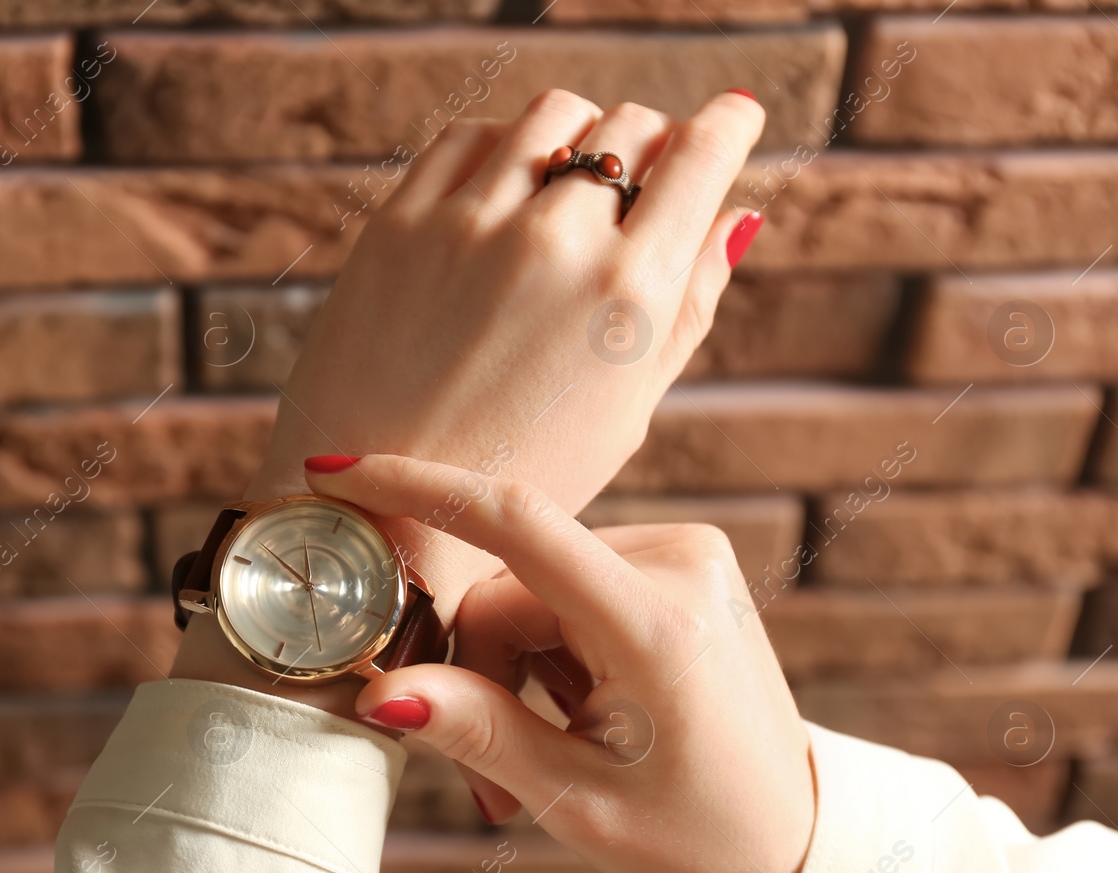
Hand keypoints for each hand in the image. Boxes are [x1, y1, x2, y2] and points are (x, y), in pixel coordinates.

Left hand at [246, 88, 766, 615]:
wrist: (382, 511)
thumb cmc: (520, 477)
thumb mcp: (626, 411)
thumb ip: (687, 307)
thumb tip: (736, 218)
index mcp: (627, 297)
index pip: (700, 156)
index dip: (728, 126)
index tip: (732, 118)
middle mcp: (555, 244)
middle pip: (631, 126)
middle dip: (652, 143)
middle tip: (641, 181)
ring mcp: (470, 226)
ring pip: (552, 116)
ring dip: (577, 136)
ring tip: (570, 185)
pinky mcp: (401, 223)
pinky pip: (470, 137)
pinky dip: (501, 149)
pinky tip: (504, 194)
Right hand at [305, 455, 815, 872]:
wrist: (796, 838)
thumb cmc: (698, 836)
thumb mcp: (577, 800)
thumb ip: (478, 730)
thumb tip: (379, 692)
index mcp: (656, 625)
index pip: (517, 523)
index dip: (418, 489)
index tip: (338, 473)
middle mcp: (677, 567)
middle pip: (507, 588)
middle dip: (478, 674)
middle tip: (490, 783)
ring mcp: (684, 558)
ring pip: (529, 591)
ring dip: (514, 671)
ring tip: (544, 760)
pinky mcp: (679, 564)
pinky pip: (567, 590)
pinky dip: (550, 653)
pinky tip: (578, 716)